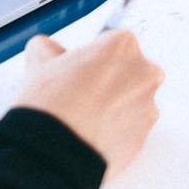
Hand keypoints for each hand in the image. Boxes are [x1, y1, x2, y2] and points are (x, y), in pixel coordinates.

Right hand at [13, 30, 163, 176]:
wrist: (55, 149)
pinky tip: (88, 130)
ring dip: (112, 104)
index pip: (113, 40)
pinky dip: (114, 128)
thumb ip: (50, 47)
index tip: (80, 64)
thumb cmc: (52, 103)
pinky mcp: (145, 138)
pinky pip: (130, 127)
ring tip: (81, 113)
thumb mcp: (39, 57)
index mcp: (123, 45)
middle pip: (129, 69)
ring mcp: (148, 108)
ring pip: (130, 99)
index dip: (92, 53)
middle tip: (79, 88)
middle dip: (108, 76)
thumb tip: (49, 51)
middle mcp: (144, 74)